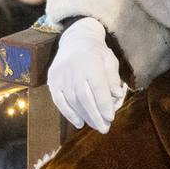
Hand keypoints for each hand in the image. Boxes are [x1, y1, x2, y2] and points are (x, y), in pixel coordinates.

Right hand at [45, 18, 126, 133]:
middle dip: (95, 115)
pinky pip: (59, 100)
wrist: (75, 40)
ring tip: (95, 126)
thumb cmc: (97, 52)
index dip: (104, 104)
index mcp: (90, 62)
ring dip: (84, 116)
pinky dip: (68, 113)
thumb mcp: (109, 59)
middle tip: (104, 128)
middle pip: (84, 97)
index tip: (111, 118)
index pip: (97, 86)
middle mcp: (73, 69)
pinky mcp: (52, 80)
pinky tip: (79, 122)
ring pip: (72, 100)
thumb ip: (113, 77)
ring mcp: (60, 75)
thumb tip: (117, 95)